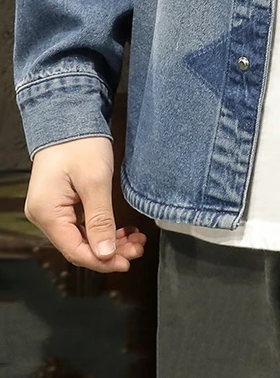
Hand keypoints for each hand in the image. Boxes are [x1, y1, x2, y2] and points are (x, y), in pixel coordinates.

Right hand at [24, 137, 146, 272]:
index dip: (101, 261)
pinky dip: (103, 228)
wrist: (70, 115)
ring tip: (135, 240)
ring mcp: (52, 209)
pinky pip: (82, 224)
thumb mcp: (95, 181)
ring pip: (83, 236)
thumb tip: (105, 254)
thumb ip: (100, 219)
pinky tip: (122, 230)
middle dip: (110, 251)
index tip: (126, 262)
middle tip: (137, 250)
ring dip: (109, 240)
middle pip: (78, 246)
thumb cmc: (80, 143)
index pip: (74, 250)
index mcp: (46, 212)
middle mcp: (44, 215)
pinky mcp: (62, 202)